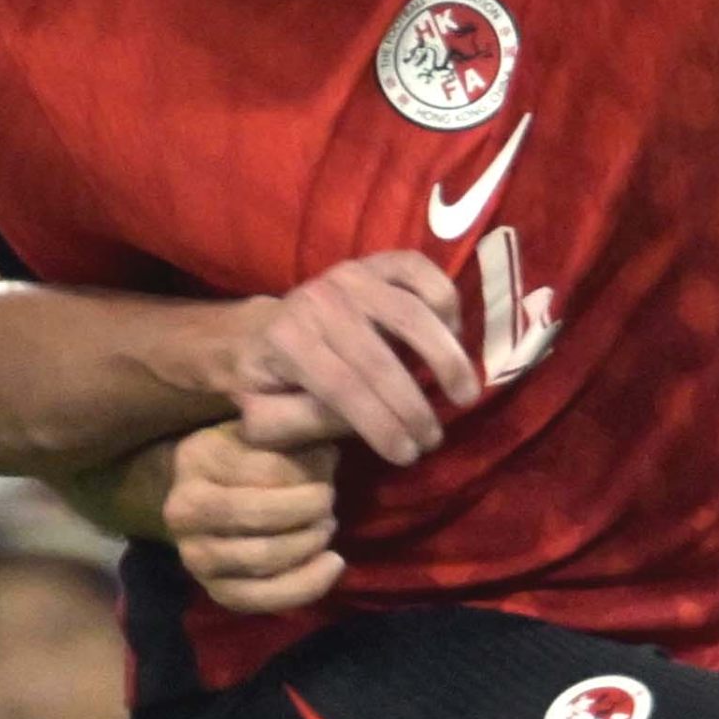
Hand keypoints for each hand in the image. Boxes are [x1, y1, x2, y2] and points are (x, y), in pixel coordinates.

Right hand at [167, 427, 342, 613]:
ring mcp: (193, 555)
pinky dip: (305, 585)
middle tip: (329, 501)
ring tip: (326, 526)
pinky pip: (262, 598)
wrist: (213, 493)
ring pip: (261, 558)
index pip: (264, 470)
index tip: (329, 463)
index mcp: (195, 458)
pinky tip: (334, 563)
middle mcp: (181, 510)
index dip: (308, 471)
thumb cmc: (252, 454)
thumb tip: (332, 449)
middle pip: (256, 516)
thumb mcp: (269, 429)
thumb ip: (297, 430)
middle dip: (307, 511)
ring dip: (308, 543)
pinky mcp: (213, 589)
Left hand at [234, 250, 476, 463]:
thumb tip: (360, 423)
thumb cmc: (266, 384)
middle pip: (380, 358)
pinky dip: (444, 300)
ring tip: (464, 394)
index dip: (382, 425)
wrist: (253, 332)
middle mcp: (317, 302)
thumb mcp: (265, 418)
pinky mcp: (372, 263)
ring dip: (445, 356)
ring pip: (410, 313)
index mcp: (286, 341)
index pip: (344, 388)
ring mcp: (347, 276)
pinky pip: (418, 270)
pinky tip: (453, 335)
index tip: (408, 455)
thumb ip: (304, 422)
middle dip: (414, 407)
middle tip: (433, 439)